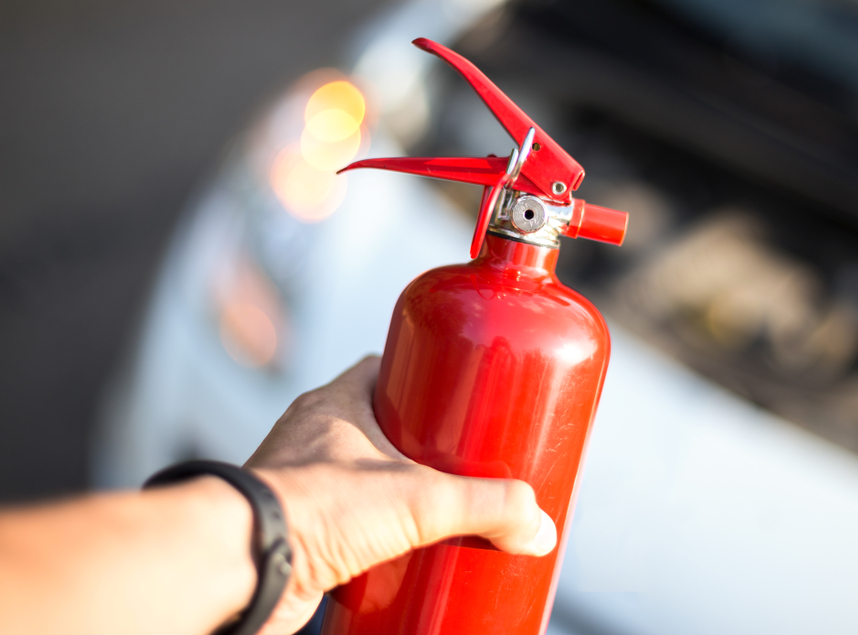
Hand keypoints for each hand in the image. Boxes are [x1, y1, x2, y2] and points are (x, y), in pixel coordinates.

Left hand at [245, 356, 556, 634]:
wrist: (242, 566)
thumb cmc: (310, 509)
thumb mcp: (415, 499)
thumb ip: (484, 506)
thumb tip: (536, 525)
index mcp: (337, 404)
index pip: (387, 370)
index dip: (429, 377)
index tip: (464, 393)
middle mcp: (316, 438)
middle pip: (383, 427)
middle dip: (426, 445)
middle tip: (469, 460)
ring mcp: (305, 483)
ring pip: (365, 475)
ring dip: (401, 489)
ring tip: (447, 507)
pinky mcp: (303, 529)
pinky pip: (349, 520)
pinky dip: (378, 530)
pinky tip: (407, 547)